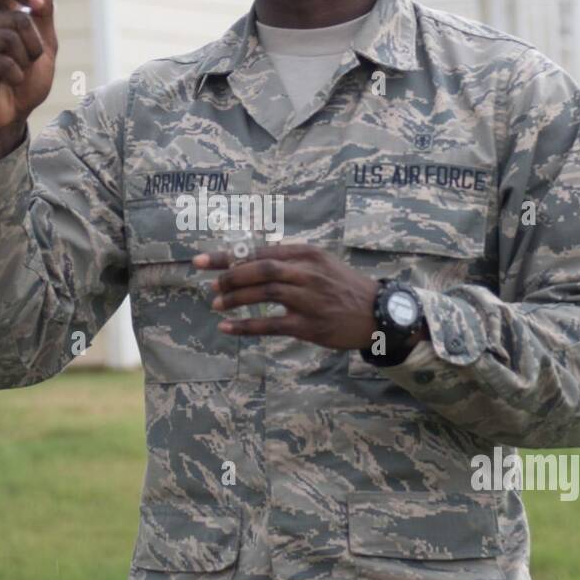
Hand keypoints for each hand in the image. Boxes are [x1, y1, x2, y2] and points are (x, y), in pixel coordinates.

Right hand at [0, 0, 56, 161]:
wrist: (13, 116)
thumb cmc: (27, 81)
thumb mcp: (46, 45)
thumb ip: (44, 12)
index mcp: (1, 16)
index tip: (36, 4)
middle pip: (16, 16)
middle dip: (34, 42)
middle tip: (31, 60)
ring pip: (9, 37)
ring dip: (25, 60)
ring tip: (19, 73)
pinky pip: (2, 60)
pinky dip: (15, 74)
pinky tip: (10, 82)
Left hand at [194, 243, 383, 349]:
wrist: (377, 314)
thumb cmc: (343, 286)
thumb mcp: (321, 263)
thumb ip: (289, 259)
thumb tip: (249, 260)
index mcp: (307, 254)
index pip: (260, 251)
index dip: (228, 256)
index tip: (202, 261)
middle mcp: (307, 273)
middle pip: (260, 269)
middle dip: (229, 275)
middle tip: (210, 283)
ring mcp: (309, 299)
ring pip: (264, 294)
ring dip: (236, 299)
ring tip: (216, 304)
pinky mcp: (309, 326)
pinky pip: (271, 325)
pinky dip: (246, 326)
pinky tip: (228, 328)